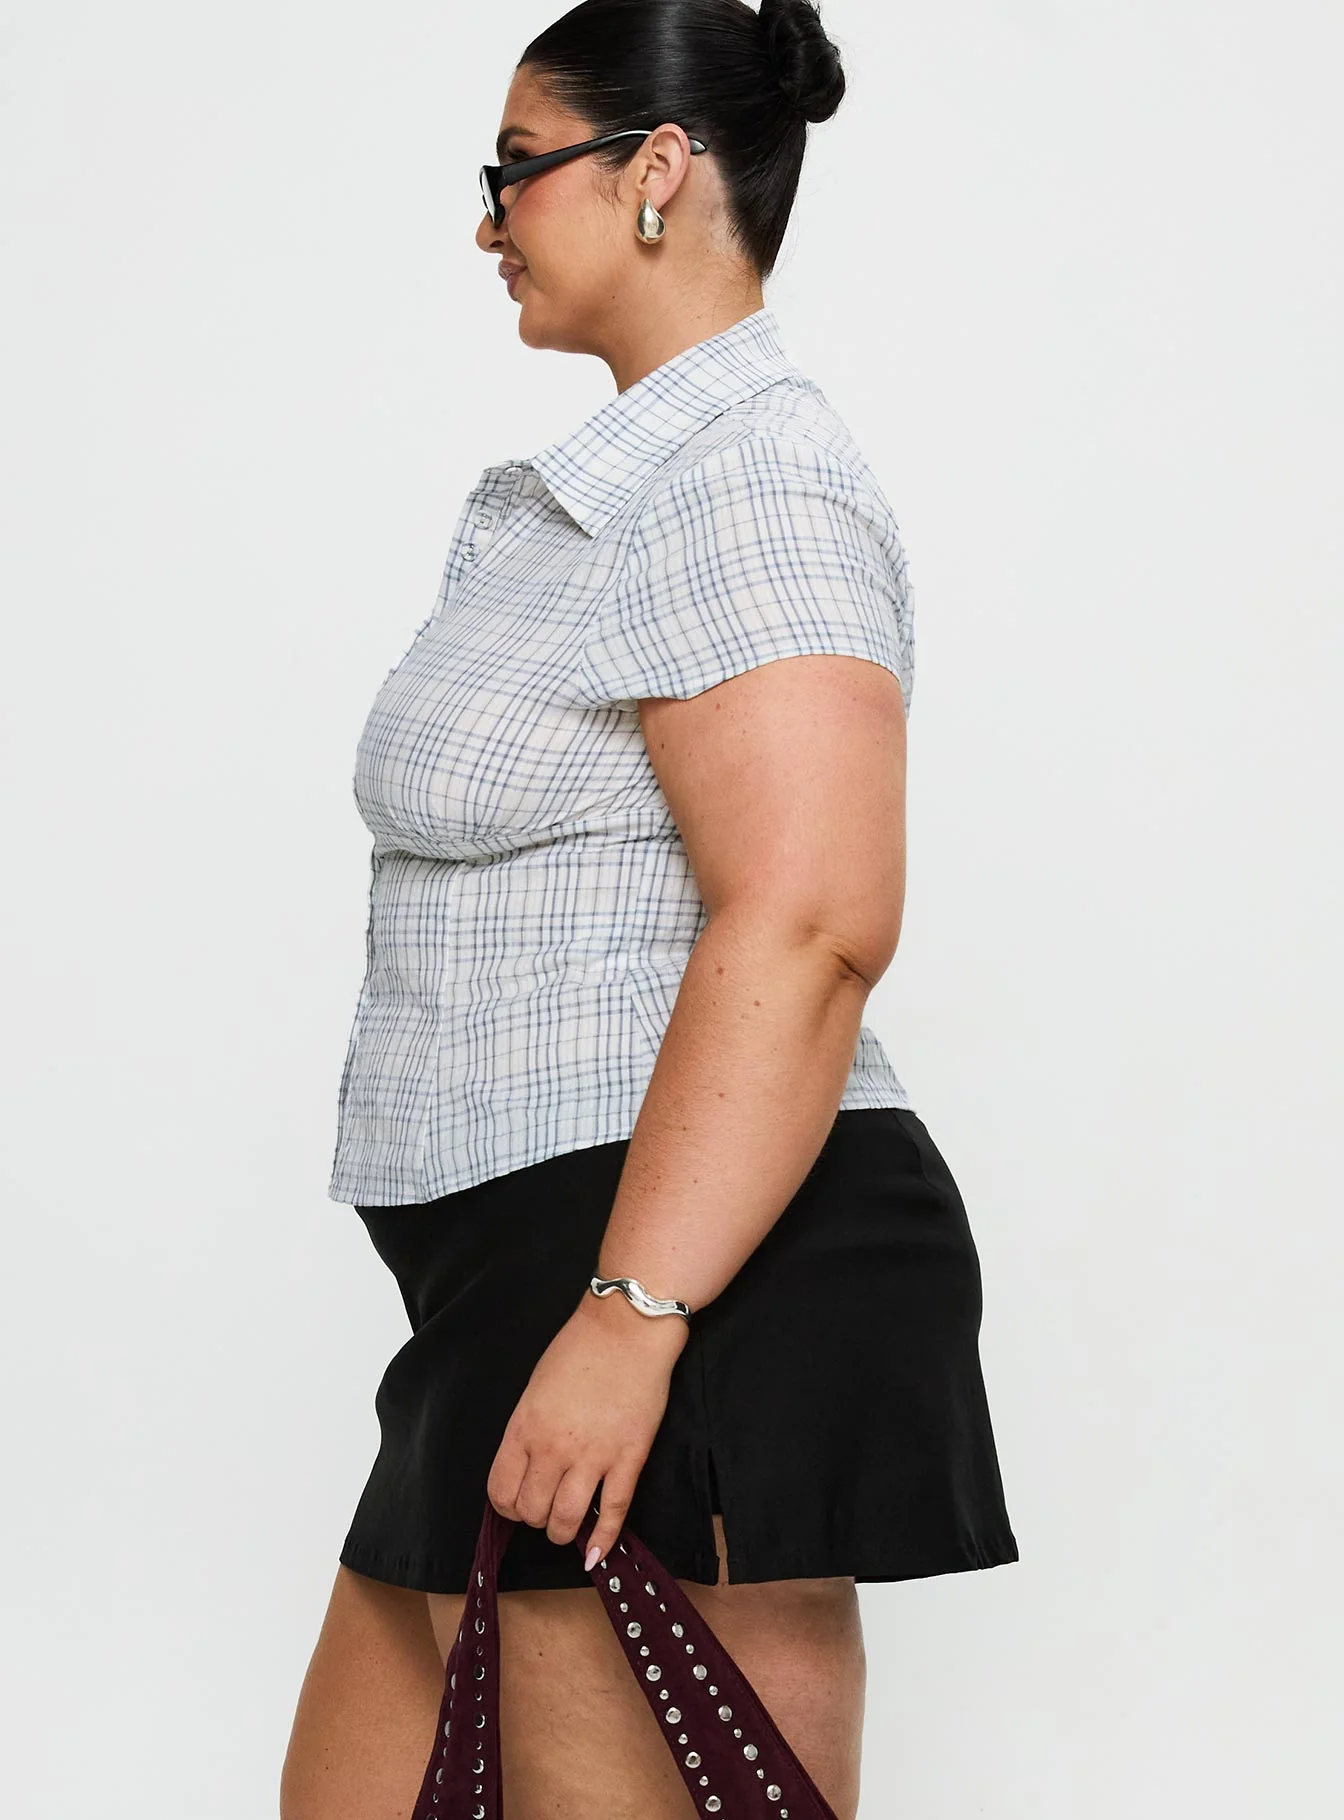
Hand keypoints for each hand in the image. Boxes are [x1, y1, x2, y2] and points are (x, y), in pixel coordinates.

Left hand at [486, 1288, 688, 1569]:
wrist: (627, 1327)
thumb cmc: (579, 1348)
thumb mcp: (536, 1387)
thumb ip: (528, 1429)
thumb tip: (529, 1464)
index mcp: (524, 1428)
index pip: (501, 1491)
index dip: (507, 1506)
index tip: (517, 1503)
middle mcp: (553, 1448)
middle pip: (531, 1511)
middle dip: (535, 1518)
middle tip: (546, 1506)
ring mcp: (593, 1456)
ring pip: (566, 1521)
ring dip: (563, 1532)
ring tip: (567, 1527)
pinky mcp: (629, 1458)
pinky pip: (613, 1512)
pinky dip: (603, 1540)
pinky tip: (596, 1554)